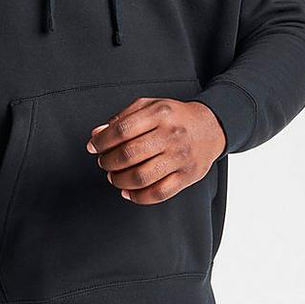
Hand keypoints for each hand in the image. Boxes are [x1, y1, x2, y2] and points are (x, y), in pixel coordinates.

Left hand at [85, 96, 225, 203]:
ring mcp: (180, 157)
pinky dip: (138, 197)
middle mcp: (171, 135)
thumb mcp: (149, 106)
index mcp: (159, 114)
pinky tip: (128, 192)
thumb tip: (97, 134)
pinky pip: (159, 194)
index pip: (122, 130)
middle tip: (104, 162)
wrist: (211, 127)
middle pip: (129, 155)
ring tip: (114, 176)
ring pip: (141, 177)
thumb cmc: (175, 117)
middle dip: (108, 162)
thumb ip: (122, 118)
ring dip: (120, 180)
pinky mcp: (187, 176)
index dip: (101, 141)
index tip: (93, 147)